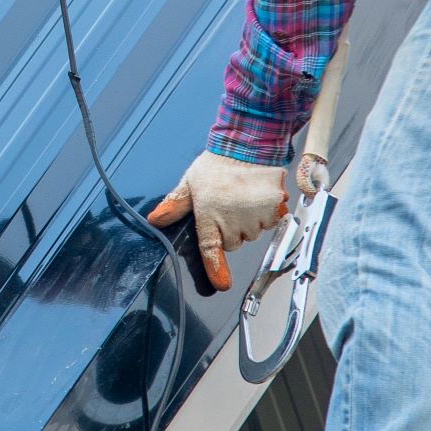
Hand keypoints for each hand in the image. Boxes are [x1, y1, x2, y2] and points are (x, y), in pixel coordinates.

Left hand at [146, 150, 288, 290]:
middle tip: (226, 207)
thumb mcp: (190, 183)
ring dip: (247, 223)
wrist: (248, 146)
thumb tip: (156, 219)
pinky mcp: (274, 211)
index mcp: (209, 215)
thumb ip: (175, 204)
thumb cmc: (218, 164)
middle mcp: (233, 220)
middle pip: (233, 242)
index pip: (211, 249)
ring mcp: (255, 217)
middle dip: (229, 231)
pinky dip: (264, 215)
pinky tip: (255, 198)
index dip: (215, 269)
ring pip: (251, 233)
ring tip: (240, 199)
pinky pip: (268, 223)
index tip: (221, 284)